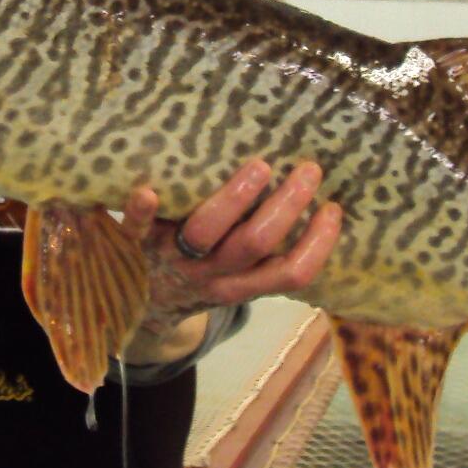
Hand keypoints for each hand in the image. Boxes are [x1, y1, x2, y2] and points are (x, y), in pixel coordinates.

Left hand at [118, 160, 340, 362]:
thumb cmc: (205, 274)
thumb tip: (315, 199)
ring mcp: (173, 257)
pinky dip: (140, 210)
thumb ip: (268, 251)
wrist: (143, 301)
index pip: (290, 273)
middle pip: (253, 243)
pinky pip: (135, 229)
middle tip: (308, 169)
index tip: (332, 208)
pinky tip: (148, 190)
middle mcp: (211, 273)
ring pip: (206, 231)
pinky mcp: (135, 242)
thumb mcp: (240, 277)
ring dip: (234, 198)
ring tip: (261, 166)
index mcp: (242, 283)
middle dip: (285, 206)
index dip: (316, 244)